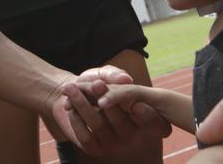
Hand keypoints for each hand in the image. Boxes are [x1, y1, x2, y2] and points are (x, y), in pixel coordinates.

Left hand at [46, 67, 168, 154]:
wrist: (71, 92)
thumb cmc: (93, 82)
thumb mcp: (104, 74)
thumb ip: (114, 74)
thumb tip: (125, 79)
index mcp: (139, 115)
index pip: (154, 122)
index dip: (148, 115)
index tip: (136, 104)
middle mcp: (129, 132)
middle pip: (120, 119)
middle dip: (105, 99)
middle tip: (96, 84)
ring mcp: (113, 143)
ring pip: (99, 125)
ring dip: (82, 104)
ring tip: (70, 87)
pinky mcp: (96, 149)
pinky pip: (86, 137)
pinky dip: (76, 119)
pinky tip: (69, 106)